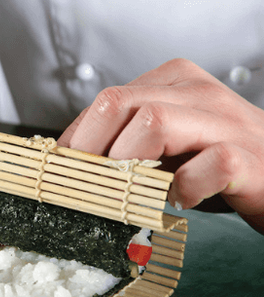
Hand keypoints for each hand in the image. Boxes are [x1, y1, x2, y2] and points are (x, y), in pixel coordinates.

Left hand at [58, 58, 263, 233]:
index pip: (105, 102)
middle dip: (91, 150)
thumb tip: (70, 160)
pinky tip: (182, 199)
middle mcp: (195, 92)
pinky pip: (205, 165)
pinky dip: (184, 189)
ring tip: (135, 191)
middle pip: (117, 104)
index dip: (76, 141)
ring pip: (153, 123)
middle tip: (89, 184)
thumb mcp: (162, 145)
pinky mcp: (247, 156)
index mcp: (171, 82)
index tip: (65, 171)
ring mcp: (223, 120)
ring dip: (130, 166)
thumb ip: (124, 143)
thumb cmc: (212, 161)